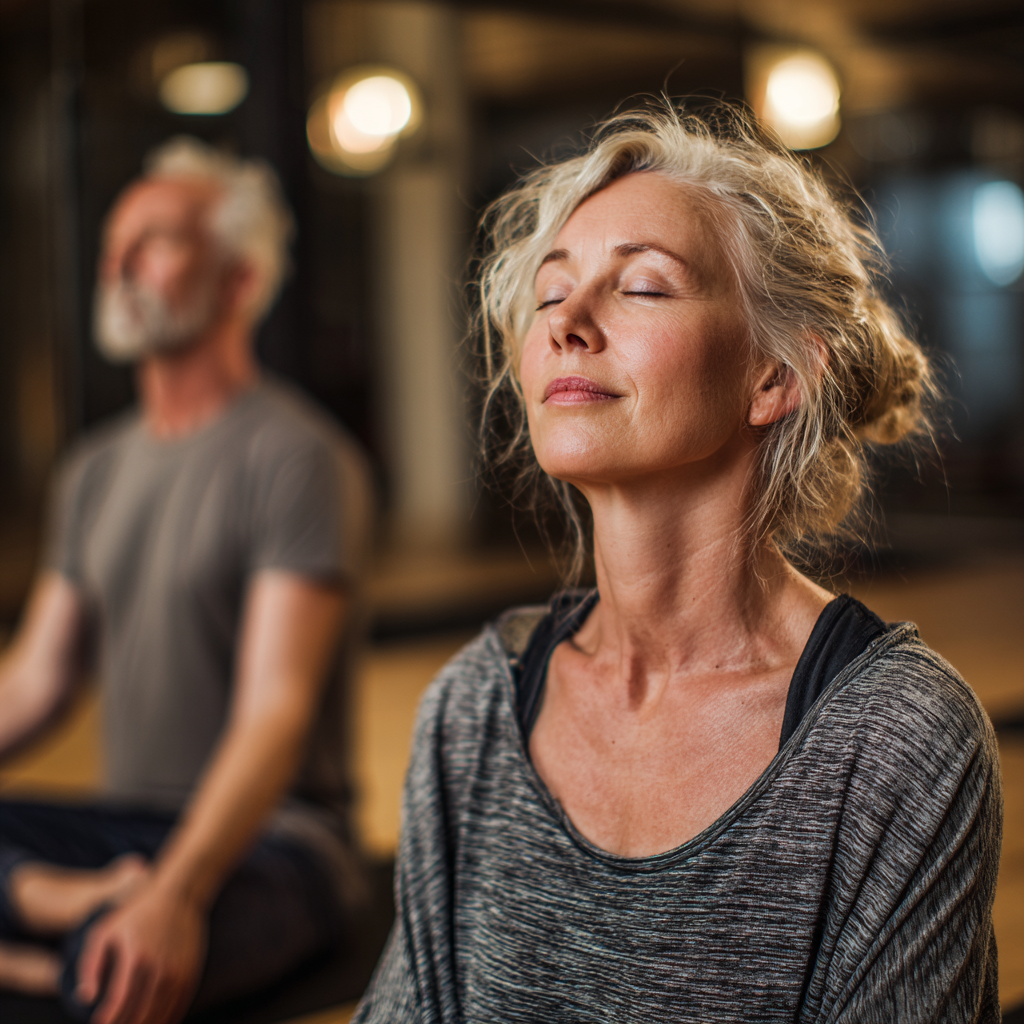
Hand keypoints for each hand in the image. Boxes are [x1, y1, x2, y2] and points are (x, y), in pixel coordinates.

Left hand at [75, 879, 207, 1023]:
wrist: (179, 894)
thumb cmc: (137, 912)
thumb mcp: (104, 932)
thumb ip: (90, 966)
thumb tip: (86, 998)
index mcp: (136, 958)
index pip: (119, 1002)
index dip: (107, 1019)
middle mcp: (160, 968)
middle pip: (141, 1014)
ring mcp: (178, 972)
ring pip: (160, 1014)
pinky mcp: (191, 973)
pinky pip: (178, 1007)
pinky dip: (165, 1019)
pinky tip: (153, 1022)